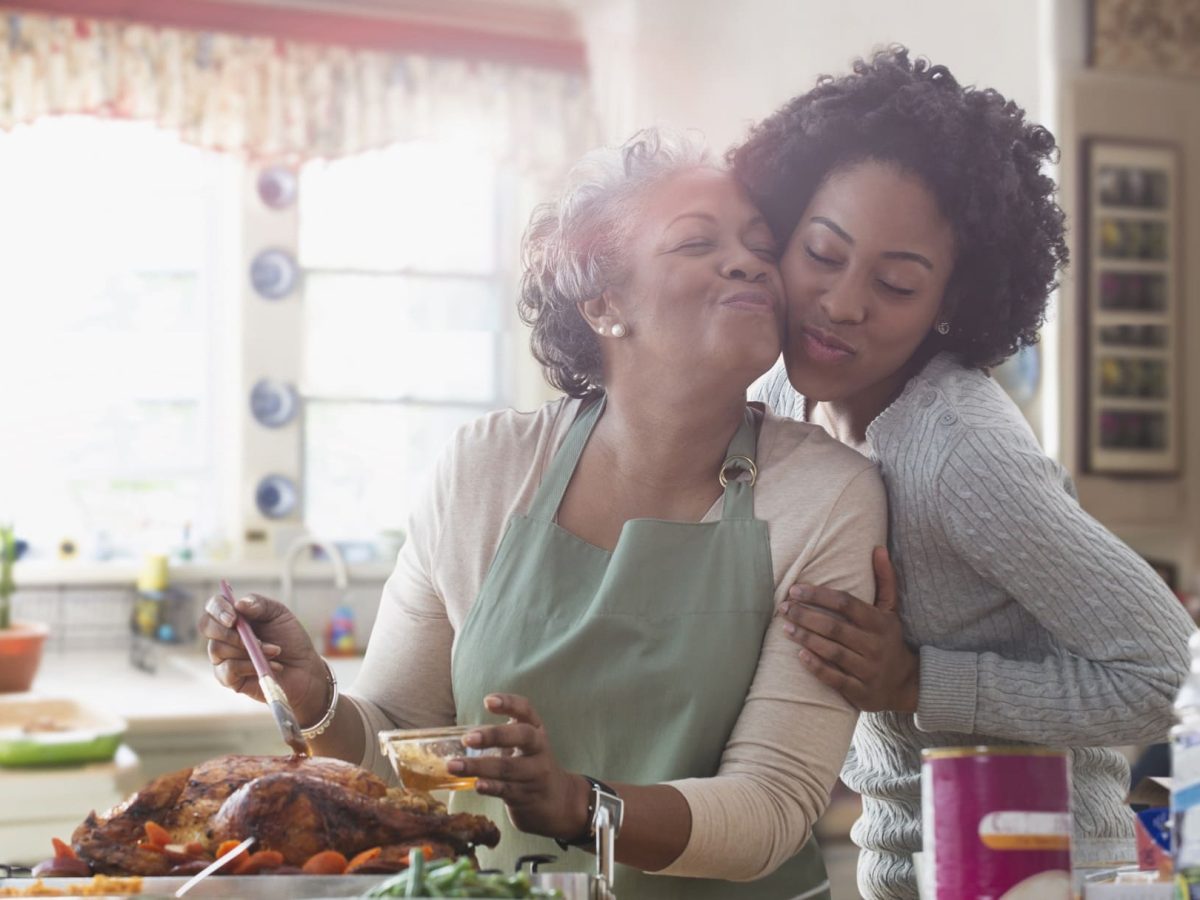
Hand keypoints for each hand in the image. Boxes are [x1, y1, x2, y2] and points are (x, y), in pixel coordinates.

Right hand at [198, 592, 329, 725]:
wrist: (304, 669)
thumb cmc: (290, 639)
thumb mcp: (280, 614)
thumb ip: (260, 604)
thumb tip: (238, 604)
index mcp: (235, 615)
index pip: (213, 605)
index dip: (218, 609)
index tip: (234, 618)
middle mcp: (224, 634)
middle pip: (206, 625)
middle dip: (228, 632)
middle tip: (253, 638)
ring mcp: (224, 656)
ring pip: (218, 648)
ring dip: (249, 649)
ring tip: (275, 651)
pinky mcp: (228, 677)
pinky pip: (228, 669)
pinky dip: (250, 666)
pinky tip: (271, 666)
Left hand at [448, 694, 589, 840]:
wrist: (557, 801)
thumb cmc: (529, 766)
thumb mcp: (524, 745)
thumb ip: (501, 736)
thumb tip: (454, 737)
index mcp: (536, 730)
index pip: (526, 710)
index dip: (509, 703)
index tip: (488, 701)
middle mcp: (539, 749)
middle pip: (522, 736)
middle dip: (494, 736)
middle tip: (467, 739)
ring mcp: (535, 773)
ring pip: (508, 767)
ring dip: (478, 766)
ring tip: (453, 765)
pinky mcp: (527, 795)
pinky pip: (507, 790)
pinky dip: (491, 787)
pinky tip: (476, 785)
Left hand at [777, 546, 919, 712]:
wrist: (906, 684)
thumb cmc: (889, 639)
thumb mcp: (890, 611)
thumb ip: (884, 580)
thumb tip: (878, 548)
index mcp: (880, 623)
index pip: (846, 604)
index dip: (819, 595)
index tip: (795, 589)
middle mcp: (875, 646)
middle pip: (836, 627)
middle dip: (806, 616)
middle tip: (783, 608)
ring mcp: (869, 670)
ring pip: (833, 652)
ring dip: (807, 639)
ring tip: (785, 628)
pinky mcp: (861, 692)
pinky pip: (836, 679)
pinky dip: (817, 667)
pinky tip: (799, 655)